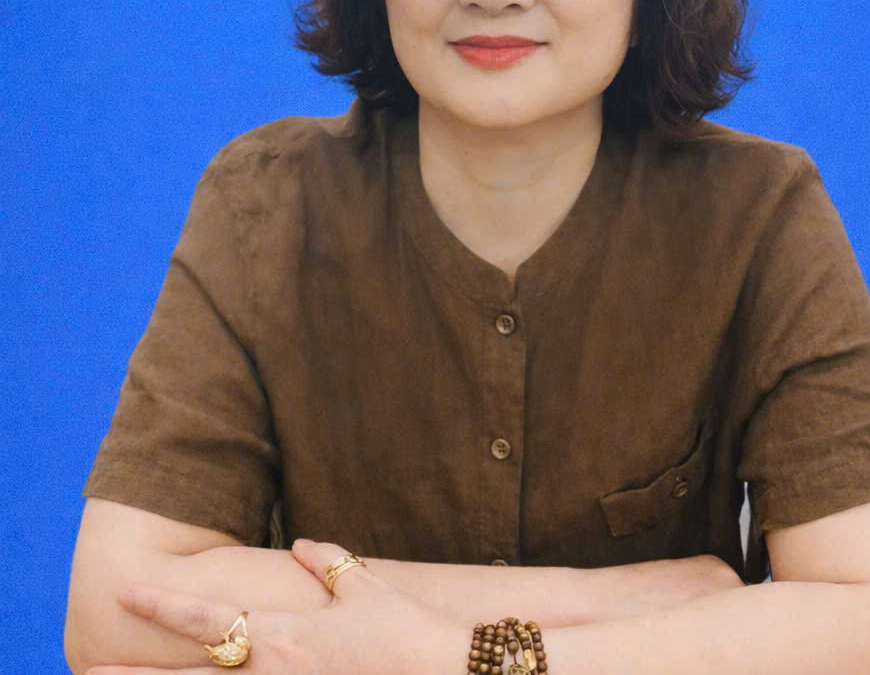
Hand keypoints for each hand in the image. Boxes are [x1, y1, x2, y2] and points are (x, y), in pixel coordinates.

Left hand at [85, 541, 462, 674]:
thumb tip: (299, 545)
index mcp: (283, 635)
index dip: (164, 606)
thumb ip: (328, 562)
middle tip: (89, 669)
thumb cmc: (404, 630)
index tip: (127, 593)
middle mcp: (272, 672)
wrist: (442, 672)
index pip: (208, 618)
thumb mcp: (365, 587)